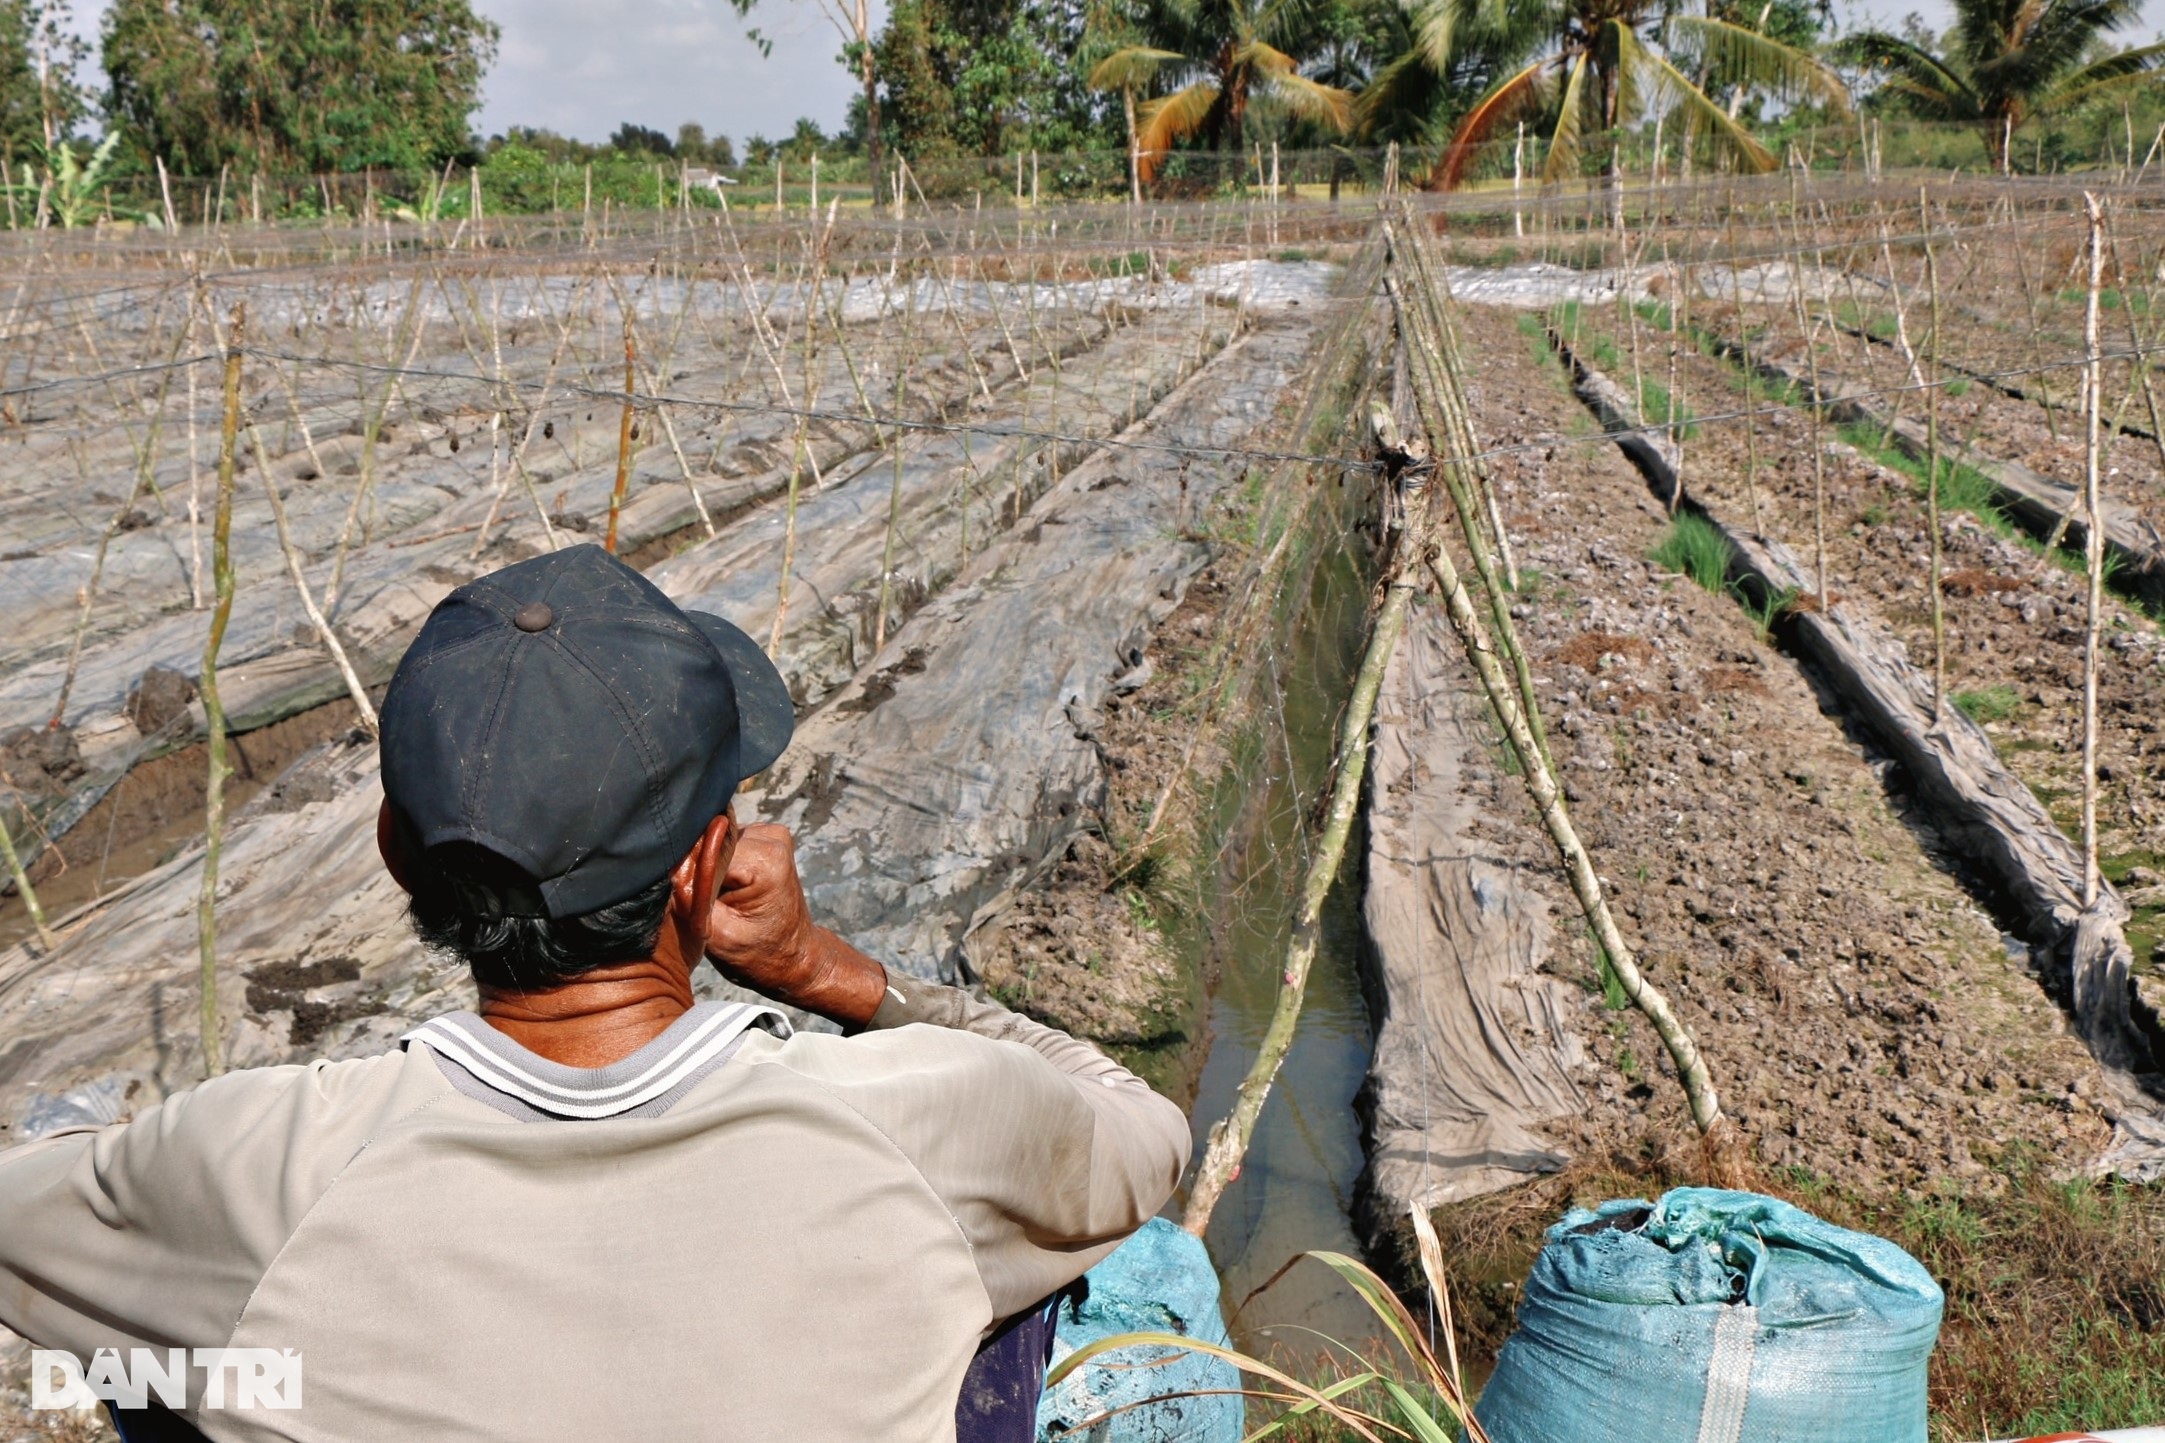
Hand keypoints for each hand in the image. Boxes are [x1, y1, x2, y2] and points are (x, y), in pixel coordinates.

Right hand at [704, 824, 886, 1026]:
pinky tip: (728, 886)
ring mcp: (770, 834)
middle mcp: (771, 838)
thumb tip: (669, 867)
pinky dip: (720, 865)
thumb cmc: (758, 953)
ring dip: (710, 869)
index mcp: (766, 860)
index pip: (704, 854)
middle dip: (700, 873)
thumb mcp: (718, 935)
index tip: (696, 906)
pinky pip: (726, 844)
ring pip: (715, 843)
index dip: (691, 880)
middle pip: (709, 844)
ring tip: (720, 897)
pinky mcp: (764, 836)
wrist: (792, 956)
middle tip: (709, 905)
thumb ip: (691, 899)